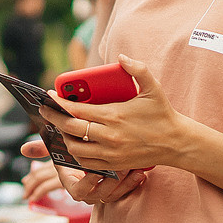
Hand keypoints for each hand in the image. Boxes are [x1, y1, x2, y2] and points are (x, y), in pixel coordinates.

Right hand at [18, 139, 145, 205]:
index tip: (96, 172)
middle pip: (101, 194)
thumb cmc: (73, 155)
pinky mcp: (119, 191)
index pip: (79, 191)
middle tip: (121, 168)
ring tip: (133, 169)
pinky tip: (141, 172)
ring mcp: (104, 193)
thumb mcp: (59, 151)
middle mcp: (89, 193)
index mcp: (73, 185)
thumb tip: (24, 149)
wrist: (90, 161)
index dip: (88, 183)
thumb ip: (43, 149)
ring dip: (125, 183)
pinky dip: (134, 184)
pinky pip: (127, 192)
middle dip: (112, 182)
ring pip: (116, 194)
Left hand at [48, 56, 188, 175]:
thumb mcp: (153, 88)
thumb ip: (138, 69)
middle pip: (71, 129)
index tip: (49, 96)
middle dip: (54, 119)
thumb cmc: (162, 113)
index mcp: (115, 115)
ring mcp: (111, 153)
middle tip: (45, 111)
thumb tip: (121, 57)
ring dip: (64, 138)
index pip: (78, 110)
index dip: (60, 103)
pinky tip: (74, 143)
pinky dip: (76, 154)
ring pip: (75, 149)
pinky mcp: (114, 165)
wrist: (177, 143)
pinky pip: (86, 163)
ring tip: (60, 127)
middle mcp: (110, 136)